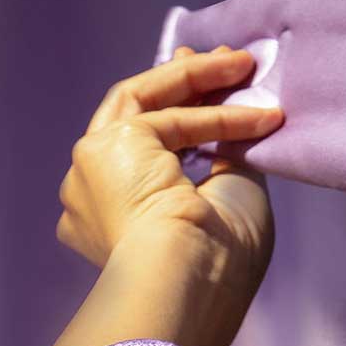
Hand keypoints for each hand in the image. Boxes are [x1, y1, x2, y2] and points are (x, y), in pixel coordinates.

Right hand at [57, 45, 283, 285]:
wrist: (190, 282)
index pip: (141, 156)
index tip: (214, 95)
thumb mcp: (228, 203)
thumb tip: (238, 127)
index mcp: (113, 224)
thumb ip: (226, 162)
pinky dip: (215, 110)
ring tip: (244, 66)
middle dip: (180, 87)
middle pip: (132, 120)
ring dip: (196, 79)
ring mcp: (89, 171)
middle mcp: (90, 197)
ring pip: (140, 104)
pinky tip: (256, 112)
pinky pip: (167, 115)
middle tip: (223, 63)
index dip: (181, 121)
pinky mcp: (103, 149)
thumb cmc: (217, 264)